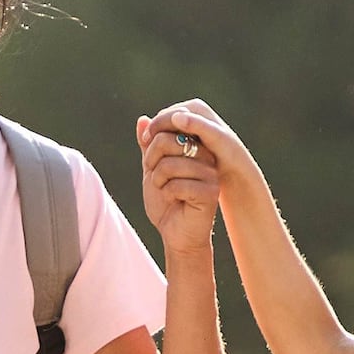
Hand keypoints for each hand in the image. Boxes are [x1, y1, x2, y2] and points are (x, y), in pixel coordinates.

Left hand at [137, 99, 256, 238]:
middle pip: (169, 141)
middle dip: (152, 161)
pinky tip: (175, 201)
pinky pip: (179, 184)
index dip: (152, 143)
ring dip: (158, 180)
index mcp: (195, 147)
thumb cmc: (166, 203)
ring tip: (164, 190)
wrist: (177, 235)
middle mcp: (206, 156)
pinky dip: (168, 194)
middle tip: (156, 179)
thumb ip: (148, 146)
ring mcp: (210, 174)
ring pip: (171, 164)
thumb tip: (142, 119)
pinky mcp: (211, 192)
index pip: (170, 128)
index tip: (149, 161)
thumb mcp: (152, 170)